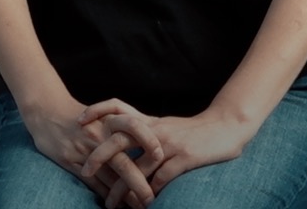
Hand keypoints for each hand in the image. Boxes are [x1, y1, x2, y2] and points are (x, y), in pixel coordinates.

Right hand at [18, 95, 150, 204]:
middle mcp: (98, 135)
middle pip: (123, 162)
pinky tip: (116, 204)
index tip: (162, 158)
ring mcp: (84, 150)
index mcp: (109, 120)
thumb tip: (149, 149)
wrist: (46, 110)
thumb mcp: (102, 115)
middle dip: (140, 183)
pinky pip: (93, 183)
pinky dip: (107, 195)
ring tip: (139, 206)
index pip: (134, 127)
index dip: (149, 141)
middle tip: (153, 199)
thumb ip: (123, 128)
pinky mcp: (72, 161)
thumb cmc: (80, 114)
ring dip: (125, 195)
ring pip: (109, 178)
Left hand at [80, 100, 257, 205]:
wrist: (227, 126)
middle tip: (85, 171)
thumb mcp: (166, 125)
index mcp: (150, 121)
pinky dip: (150, 192)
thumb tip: (123, 141)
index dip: (98, 110)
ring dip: (123, 188)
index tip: (80, 120)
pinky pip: (162, 177)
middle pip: (120, 138)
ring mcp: (170, 143)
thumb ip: (145, 131)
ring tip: (111, 203)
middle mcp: (156, 129)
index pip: (118, 107)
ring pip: (138, 166)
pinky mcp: (185, 157)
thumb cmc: (194, 130)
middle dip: (100, 155)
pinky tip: (143, 204)